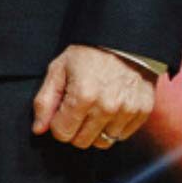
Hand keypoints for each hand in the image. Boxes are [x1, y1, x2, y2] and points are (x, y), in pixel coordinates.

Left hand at [34, 45, 157, 152]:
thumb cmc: (87, 54)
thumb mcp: (58, 69)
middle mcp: (107, 107)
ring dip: (95, 130)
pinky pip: (122, 136)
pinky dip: (113, 127)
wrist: (124, 40)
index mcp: (83, 96)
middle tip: (77, 110)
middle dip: (74, 129)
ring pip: (103, 142)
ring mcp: (127, 110)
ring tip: (94, 109)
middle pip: (81, 142)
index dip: (57, 123)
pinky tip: (110, 109)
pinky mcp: (143, 111)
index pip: (62, 133)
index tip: (62, 110)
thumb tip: (38, 129)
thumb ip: (45, 101)